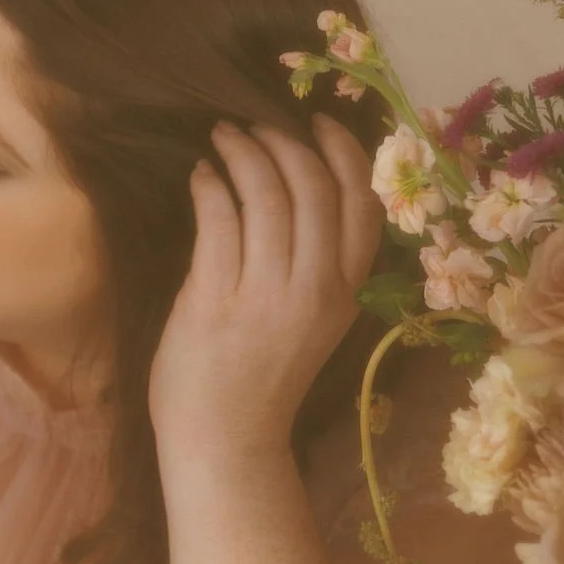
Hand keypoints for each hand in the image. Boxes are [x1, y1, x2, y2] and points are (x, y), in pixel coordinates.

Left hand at [149, 114, 381, 460]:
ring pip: (267, 197)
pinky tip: (200, 176)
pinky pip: (218, 221)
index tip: (320, 122)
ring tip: (223, 138)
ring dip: (244, 154)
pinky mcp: (215, 300)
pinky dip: (209, 187)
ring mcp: (266, 295)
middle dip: (285, 142)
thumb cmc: (262, 381)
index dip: (345, 154)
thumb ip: (313, 266)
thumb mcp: (312, 322)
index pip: (362, 207)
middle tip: (255, 124)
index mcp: (346, 294)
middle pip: (315, 190)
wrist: (226, 442)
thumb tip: (290, 192)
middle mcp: (315, 290)